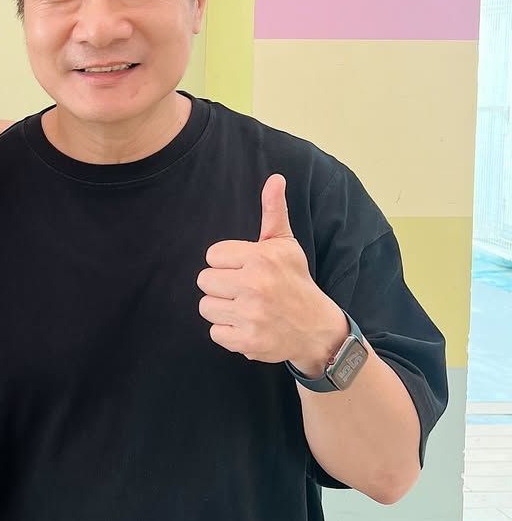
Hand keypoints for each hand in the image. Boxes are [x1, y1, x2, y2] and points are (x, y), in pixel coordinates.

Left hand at [196, 174, 346, 371]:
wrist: (316, 328)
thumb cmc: (295, 281)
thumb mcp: (285, 244)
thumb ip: (273, 211)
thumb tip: (275, 178)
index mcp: (261, 258)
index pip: (212, 255)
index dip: (226, 263)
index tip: (245, 269)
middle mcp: (255, 286)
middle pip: (204, 281)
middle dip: (220, 285)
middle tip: (244, 290)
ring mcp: (251, 316)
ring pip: (205, 307)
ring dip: (222, 309)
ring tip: (245, 307)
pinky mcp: (247, 341)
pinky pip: (214, 332)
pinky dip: (228, 332)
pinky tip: (247, 325)